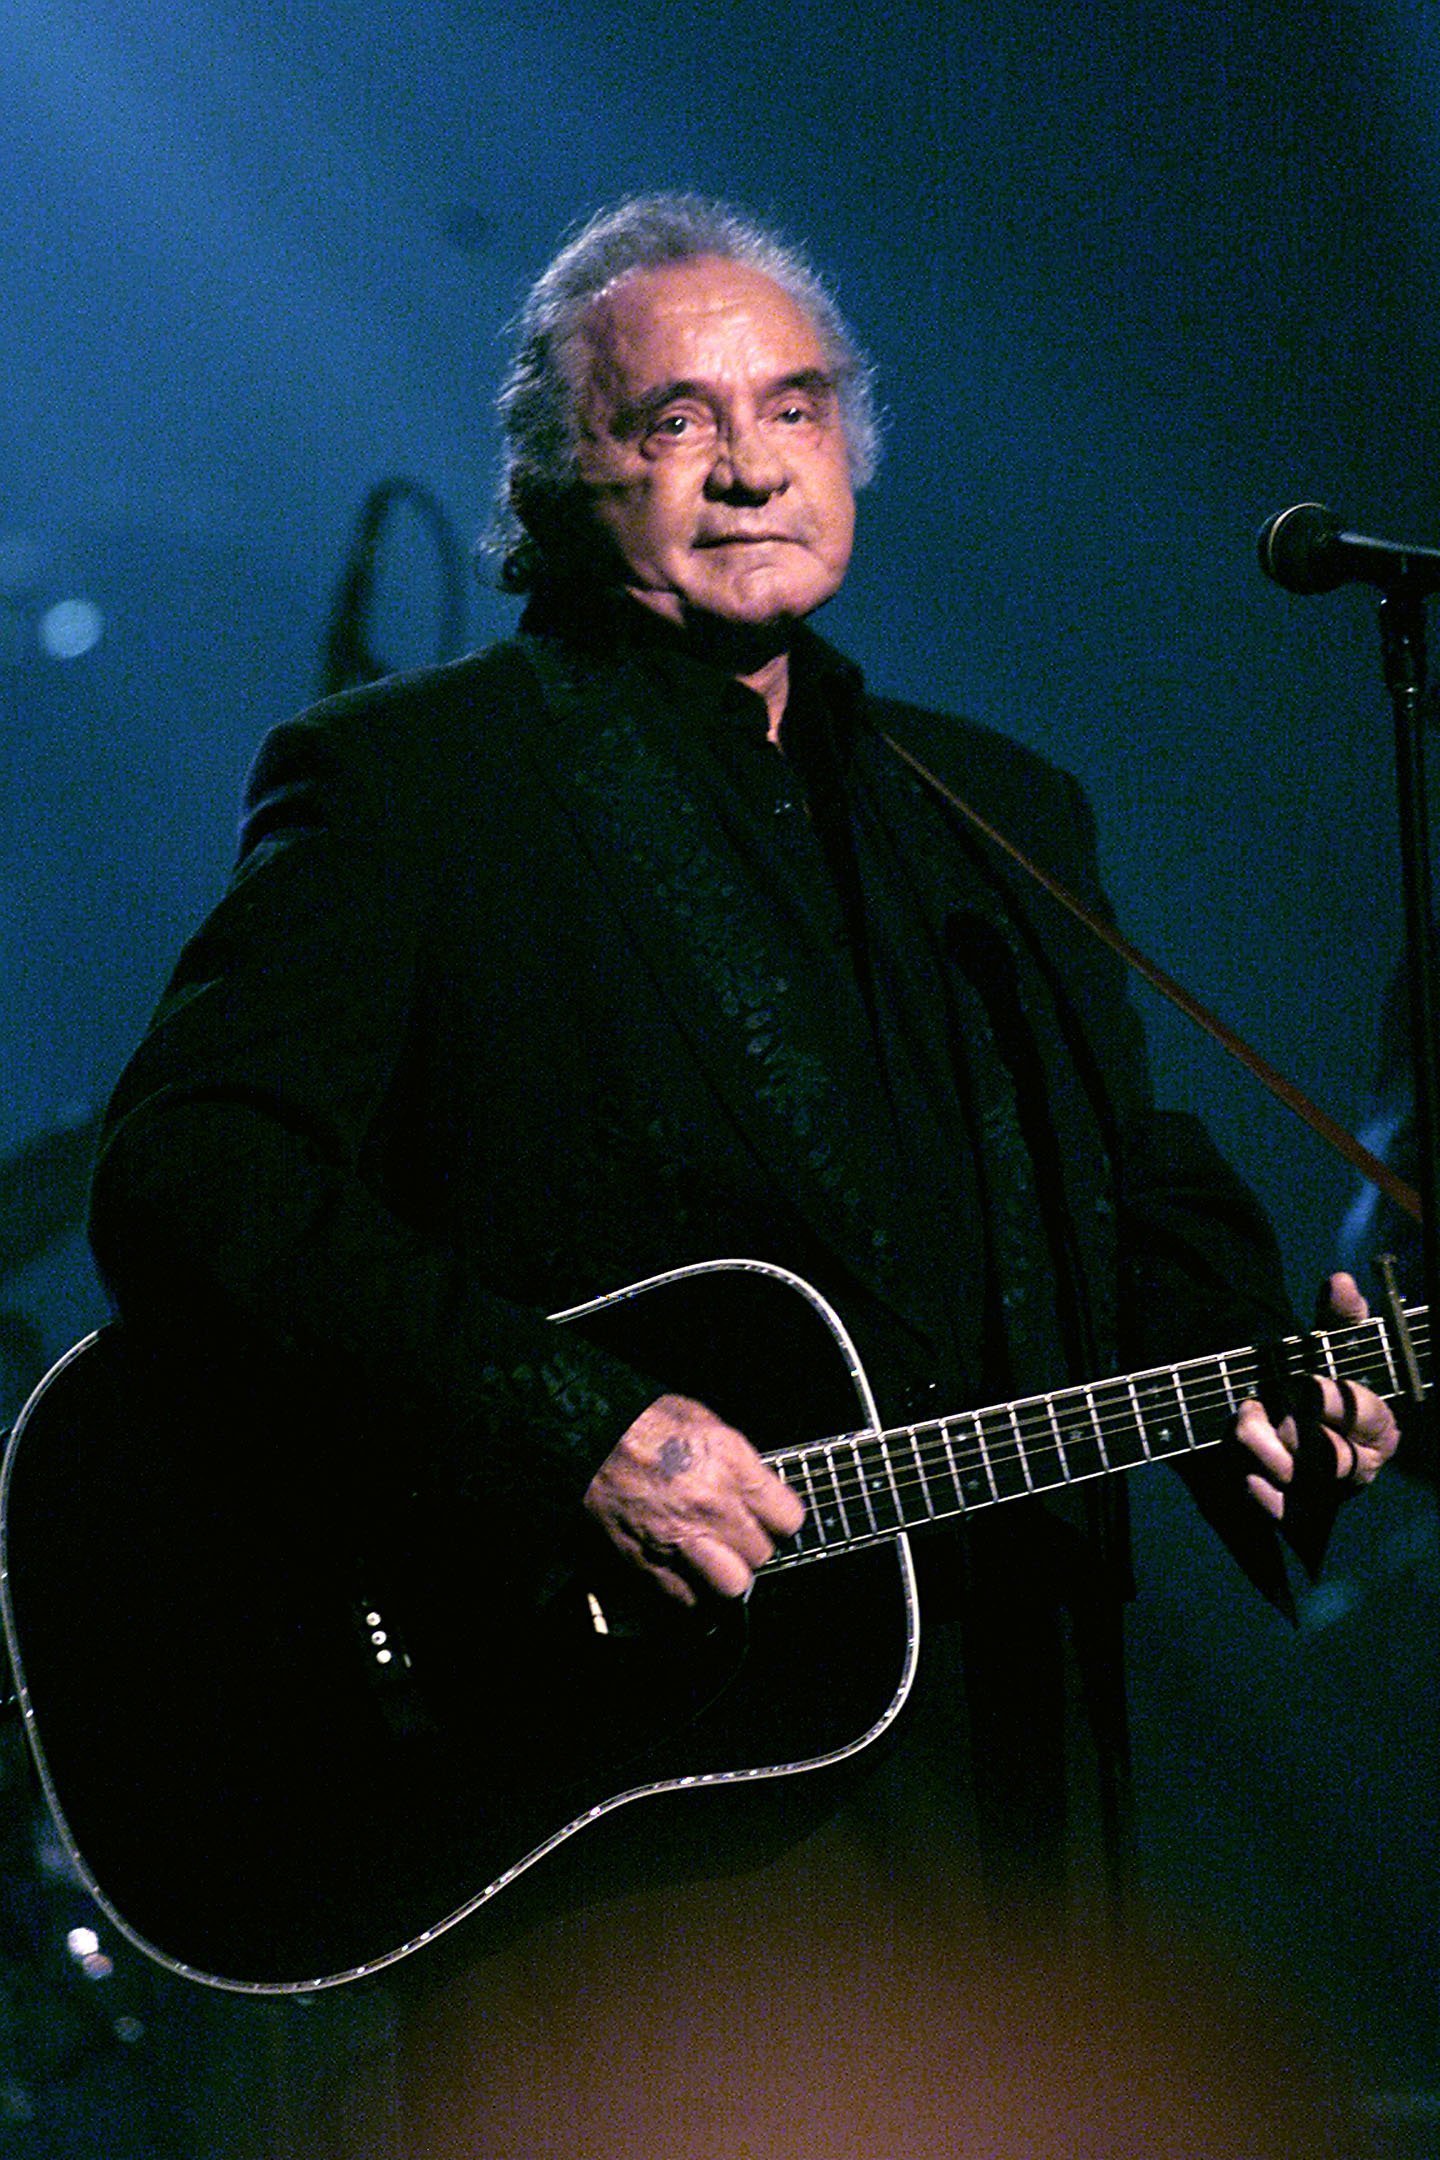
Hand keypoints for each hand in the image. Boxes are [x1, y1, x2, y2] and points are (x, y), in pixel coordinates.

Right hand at [583, 1393, 804, 1605]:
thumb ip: (737, 1461)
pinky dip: (688, 1593)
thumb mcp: (701, 1421)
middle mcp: (711, 1505)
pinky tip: (681, 1571)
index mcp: (730, 1463)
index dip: (777, 1522)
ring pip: (732, 1586)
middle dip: (749, 1548)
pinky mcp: (649, 1565)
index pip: (788, 1519)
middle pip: (761, 1555)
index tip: (766, 1519)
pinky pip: (688, 1600)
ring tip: (710, 1560)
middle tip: (731, 1535)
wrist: (581, 1440)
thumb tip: (756, 1488)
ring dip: (724, 1577)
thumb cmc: (637, 1423)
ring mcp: (679, 1539)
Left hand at [1234, 1272, 1398, 1520]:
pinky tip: (1243, 1473)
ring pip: (1307, 1483)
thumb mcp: (1321, 1344)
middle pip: (1336, 1457)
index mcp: (1377, 1427)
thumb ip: (1337, 1318)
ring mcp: (1328, 1494)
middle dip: (1295, 1425)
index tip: (1305, 1382)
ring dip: (1269, 1451)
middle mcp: (1359, 1465)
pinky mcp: (1296, 1516)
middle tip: (1263, 1400)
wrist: (1263, 1409)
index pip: (1370, 1419)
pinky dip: (1263, 1494)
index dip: (1337, 1401)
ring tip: (1242, 1422)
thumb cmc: (1305, 1375)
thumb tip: (1340, 1283)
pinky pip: (1284, 1514)